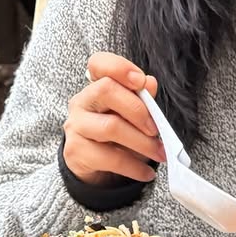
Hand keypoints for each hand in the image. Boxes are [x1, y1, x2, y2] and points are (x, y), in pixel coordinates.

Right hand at [62, 53, 164, 186]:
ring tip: (159, 153)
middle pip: (106, 90)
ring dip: (142, 142)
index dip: (118, 67)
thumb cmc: (117, 135)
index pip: (98, 63)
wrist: (95, 167)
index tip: (140, 81)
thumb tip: (150, 83)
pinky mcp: (76, 152)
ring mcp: (76, 126)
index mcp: (96, 86)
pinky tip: (147, 173)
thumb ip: (142, 99)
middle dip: (138, 110)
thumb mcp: (132, 116)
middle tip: (156, 129)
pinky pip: (109, 158)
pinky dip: (134, 167)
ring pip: (110, 127)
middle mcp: (82, 102)